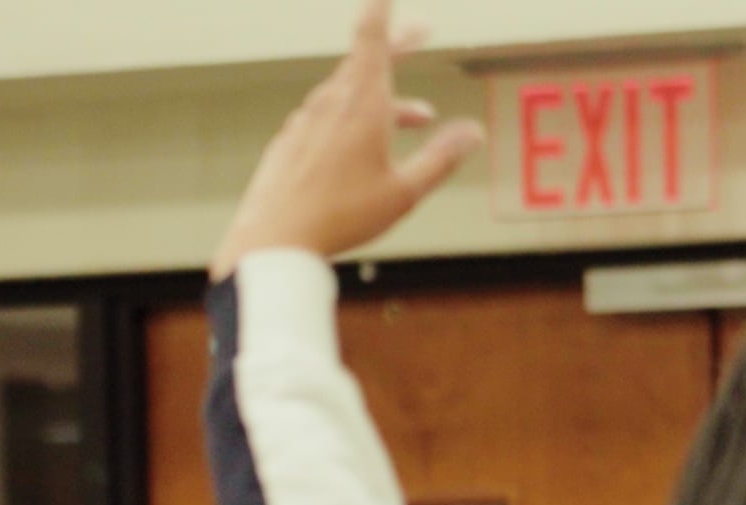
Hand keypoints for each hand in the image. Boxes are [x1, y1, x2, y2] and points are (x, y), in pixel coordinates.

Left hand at [211, 0, 481, 278]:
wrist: (273, 241)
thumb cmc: (339, 218)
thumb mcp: (404, 192)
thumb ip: (440, 158)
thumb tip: (472, 133)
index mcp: (361, 104)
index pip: (372, 37)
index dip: (382, 10)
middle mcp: (330, 105)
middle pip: (364, 61)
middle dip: (396, 49)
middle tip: (418, 36)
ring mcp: (304, 123)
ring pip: (347, 94)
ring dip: (382, 98)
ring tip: (414, 118)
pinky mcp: (288, 144)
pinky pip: (324, 118)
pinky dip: (350, 119)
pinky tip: (363, 146)